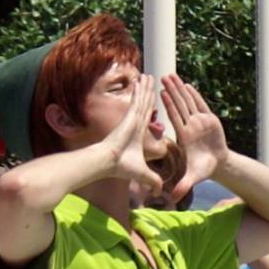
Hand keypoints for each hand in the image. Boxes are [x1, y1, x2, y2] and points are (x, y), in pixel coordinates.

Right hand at [104, 74, 162, 191]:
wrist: (107, 163)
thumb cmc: (121, 167)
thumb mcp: (143, 174)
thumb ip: (153, 180)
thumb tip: (161, 192)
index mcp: (138, 133)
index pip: (147, 116)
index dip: (151, 106)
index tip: (156, 98)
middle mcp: (134, 123)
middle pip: (145, 104)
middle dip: (149, 92)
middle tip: (153, 79)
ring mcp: (132, 118)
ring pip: (142, 99)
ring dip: (146, 87)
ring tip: (150, 75)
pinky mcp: (130, 117)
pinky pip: (138, 100)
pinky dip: (141, 89)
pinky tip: (144, 79)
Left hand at [161, 73, 228, 198]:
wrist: (216, 164)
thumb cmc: (203, 169)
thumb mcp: (193, 177)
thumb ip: (184, 185)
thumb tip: (173, 197)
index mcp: (184, 136)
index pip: (174, 117)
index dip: (168, 105)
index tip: (159, 94)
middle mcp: (189, 125)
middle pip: (178, 105)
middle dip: (171, 91)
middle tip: (161, 76)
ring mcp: (198, 121)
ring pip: (187, 102)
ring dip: (179, 89)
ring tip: (170, 75)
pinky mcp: (209, 119)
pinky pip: (200, 105)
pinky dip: (194, 95)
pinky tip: (188, 86)